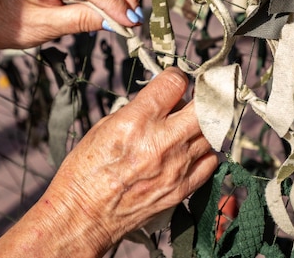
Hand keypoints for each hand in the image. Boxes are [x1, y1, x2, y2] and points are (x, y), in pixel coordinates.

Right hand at [0, 68, 216, 257]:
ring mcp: (176, 166)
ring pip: (210, 133)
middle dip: (200, 98)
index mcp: (137, 121)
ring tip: (187, 128)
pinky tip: (190, 151)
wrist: (83, 216)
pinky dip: (204, 153)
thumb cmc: (86, 172)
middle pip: (204, 107)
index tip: (174, 82)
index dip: (176, 77)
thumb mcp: (103, 127)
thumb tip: (160, 100)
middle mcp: (162, 141)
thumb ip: (136, 110)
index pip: (175, 83)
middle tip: (192, 100)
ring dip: (202, 126)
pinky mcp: (182, 188)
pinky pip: (210, 161)